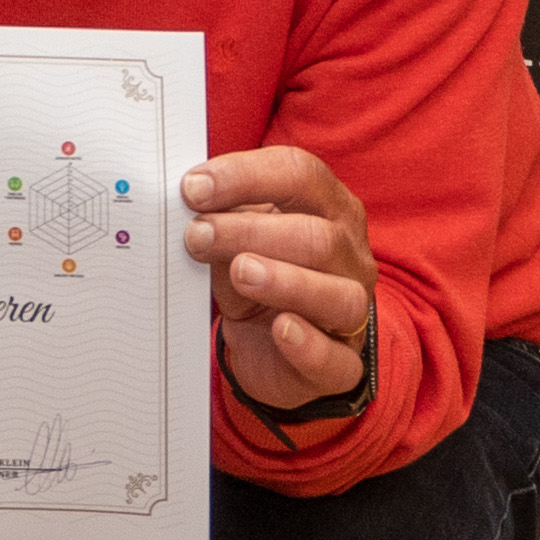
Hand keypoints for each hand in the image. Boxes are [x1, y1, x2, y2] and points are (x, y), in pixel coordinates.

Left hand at [179, 147, 378, 411]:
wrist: (273, 352)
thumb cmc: (256, 281)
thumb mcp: (235, 244)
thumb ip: (221, 222)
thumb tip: (186, 208)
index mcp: (328, 209)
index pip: (300, 175)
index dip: (246, 176)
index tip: (194, 188)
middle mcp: (349, 256)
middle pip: (318, 236)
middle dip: (251, 231)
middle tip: (197, 234)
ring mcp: (353, 311)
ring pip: (338, 295)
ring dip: (285, 281)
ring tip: (241, 272)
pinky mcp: (342, 364)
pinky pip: (335, 358)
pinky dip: (308, 344)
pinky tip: (280, 329)